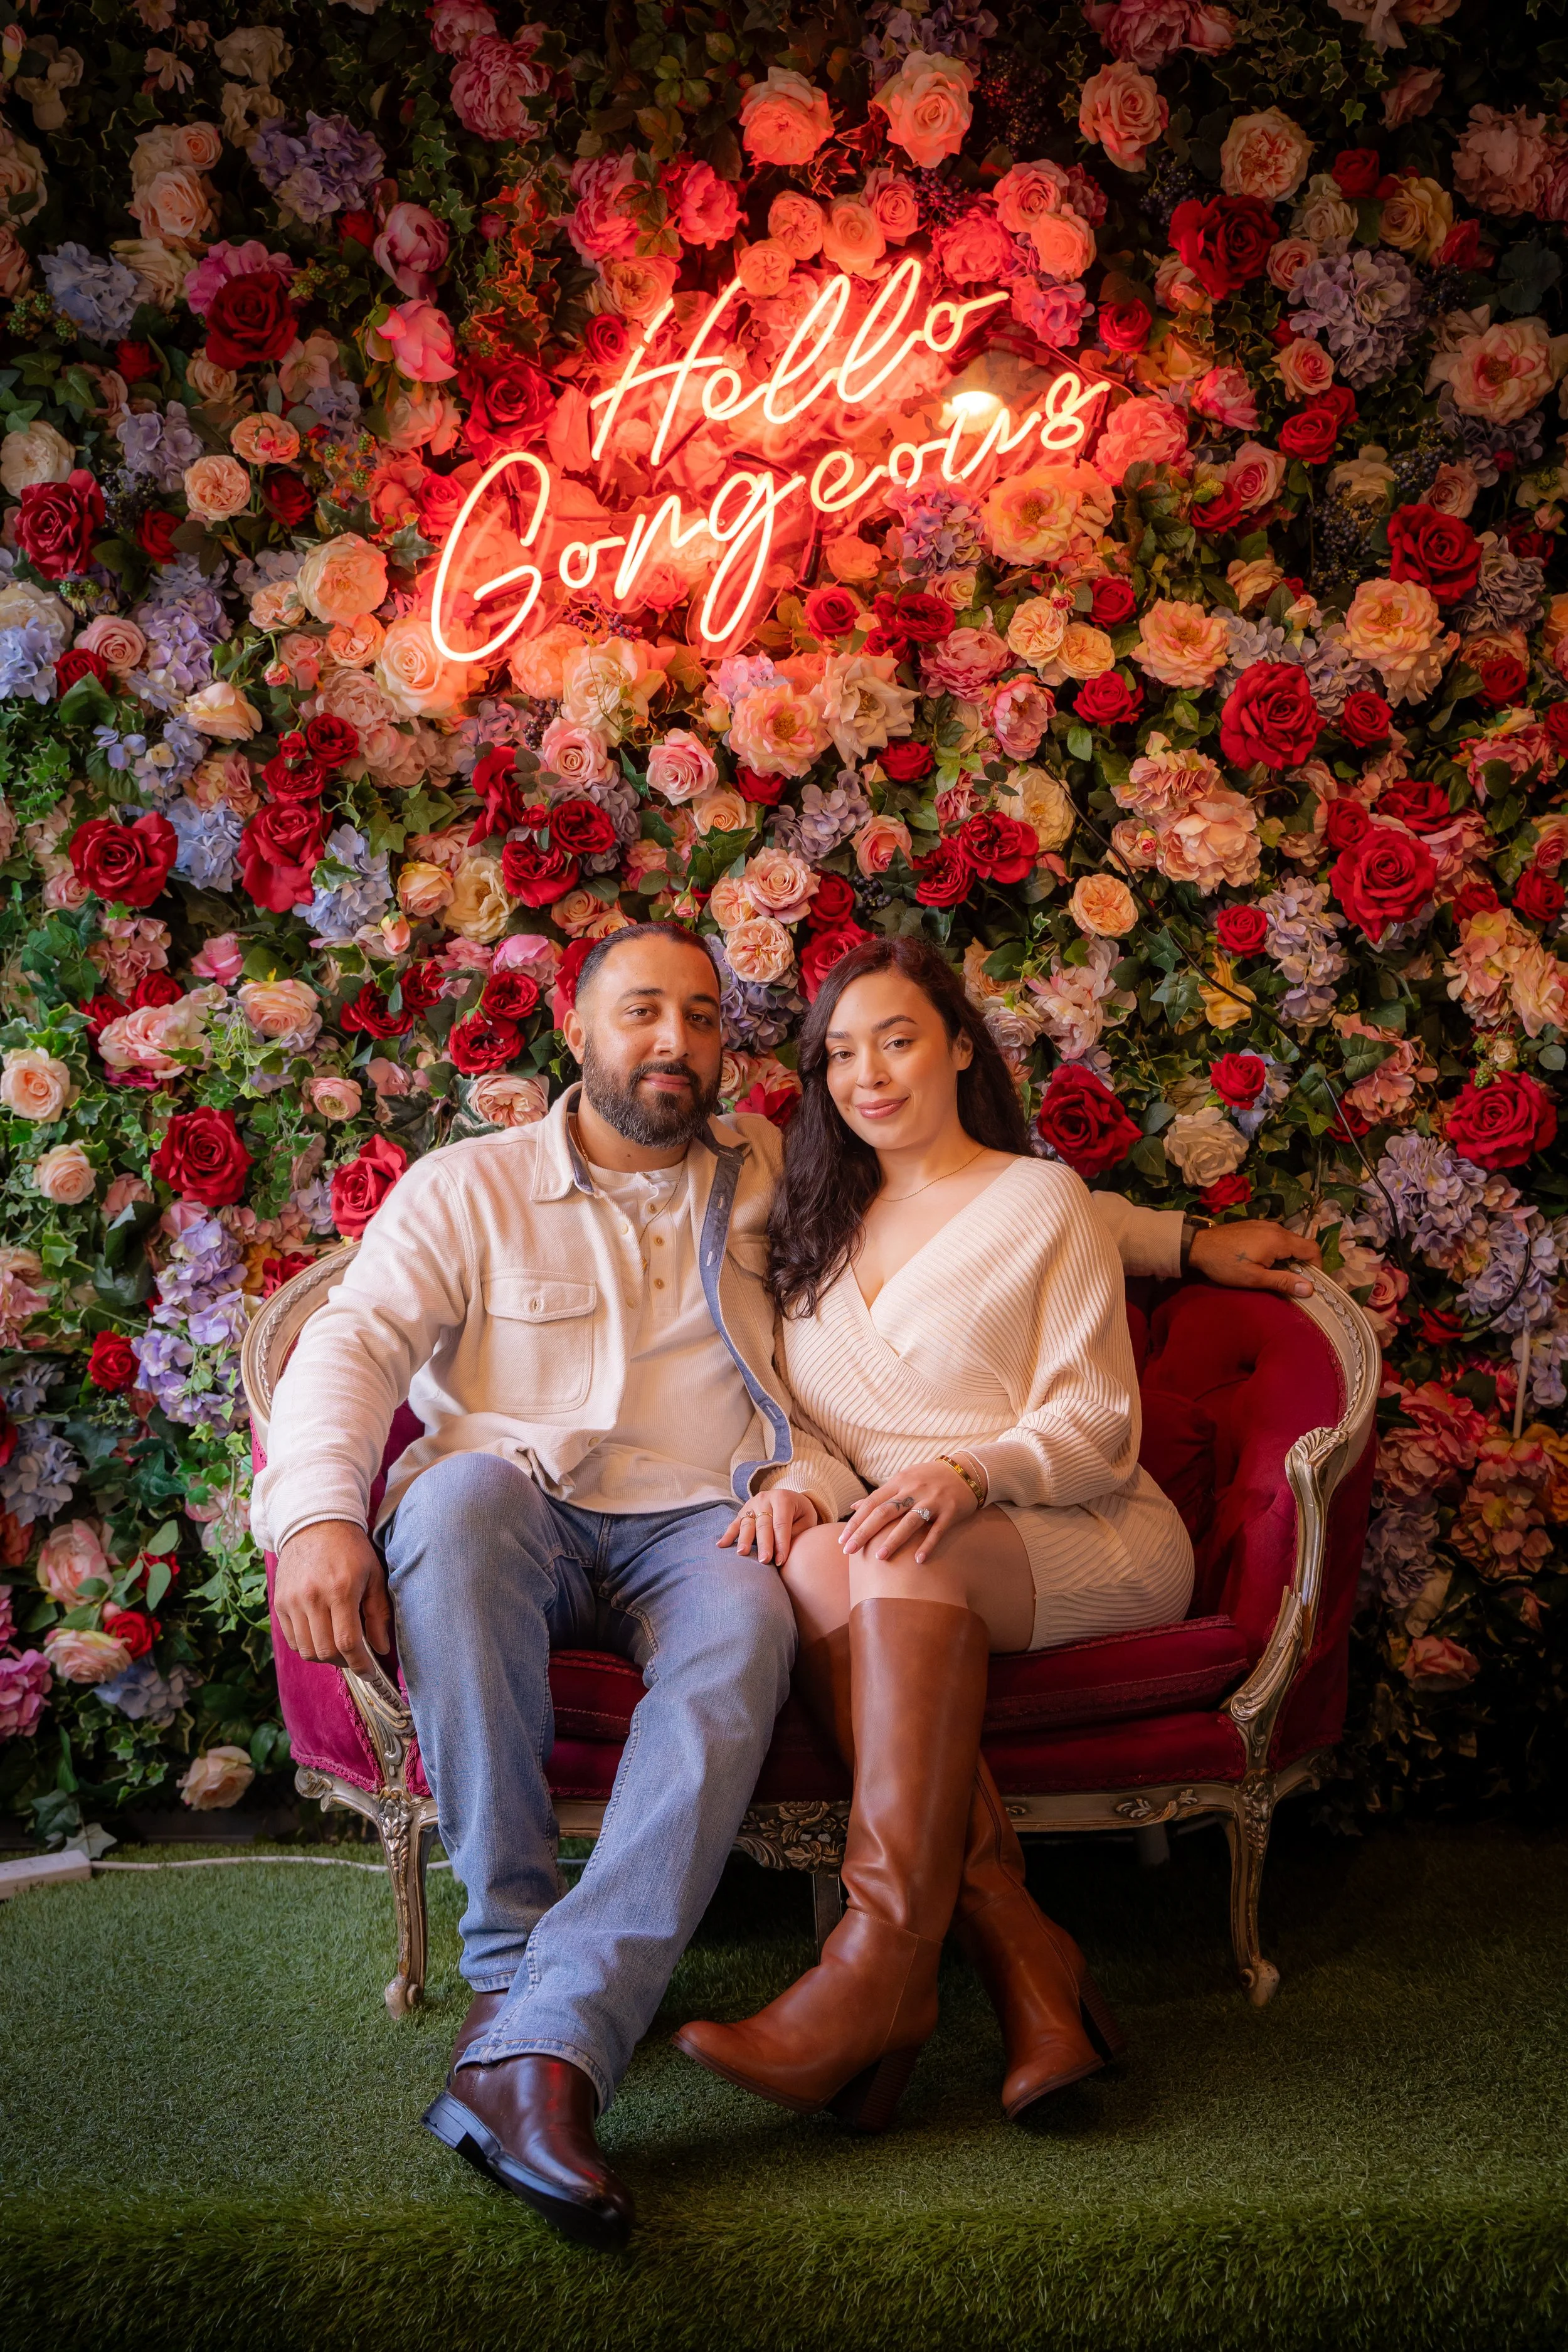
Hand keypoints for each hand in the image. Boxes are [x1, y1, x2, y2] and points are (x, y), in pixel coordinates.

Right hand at [274, 1520, 391, 1674]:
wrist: (315, 1524)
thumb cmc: (351, 1550)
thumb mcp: (374, 1576)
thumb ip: (378, 1613)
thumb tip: (380, 1648)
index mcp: (340, 1590)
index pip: (347, 1642)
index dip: (360, 1664)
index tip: (369, 1672)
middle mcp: (312, 1597)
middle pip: (324, 1651)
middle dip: (344, 1662)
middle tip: (355, 1657)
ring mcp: (292, 1601)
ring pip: (306, 1650)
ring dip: (324, 1657)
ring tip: (338, 1647)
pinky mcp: (279, 1603)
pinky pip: (292, 1640)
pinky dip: (307, 1646)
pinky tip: (321, 1636)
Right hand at [718, 1488, 818, 1565]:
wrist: (789, 1498)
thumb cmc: (800, 1512)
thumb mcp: (807, 1518)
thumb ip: (799, 1531)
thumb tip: (785, 1548)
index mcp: (783, 1499)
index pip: (781, 1524)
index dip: (781, 1543)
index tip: (780, 1561)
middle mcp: (765, 1499)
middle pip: (763, 1524)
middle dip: (763, 1543)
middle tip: (763, 1560)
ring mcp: (751, 1504)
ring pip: (747, 1524)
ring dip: (744, 1540)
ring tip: (742, 1553)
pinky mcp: (743, 1511)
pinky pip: (734, 1524)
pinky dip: (728, 1535)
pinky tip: (721, 1545)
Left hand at [840, 1459, 979, 1566]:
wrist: (967, 1471)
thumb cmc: (930, 1478)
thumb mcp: (904, 1479)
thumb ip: (881, 1494)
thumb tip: (854, 1507)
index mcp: (899, 1482)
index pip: (871, 1503)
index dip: (855, 1522)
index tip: (841, 1540)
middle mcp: (913, 1489)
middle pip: (884, 1512)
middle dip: (865, 1532)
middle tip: (849, 1551)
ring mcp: (933, 1500)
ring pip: (909, 1521)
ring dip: (893, 1540)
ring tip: (879, 1558)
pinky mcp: (950, 1511)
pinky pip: (937, 1530)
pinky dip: (927, 1545)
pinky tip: (918, 1561)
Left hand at [1189, 1219, 1319, 1299]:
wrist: (1197, 1245)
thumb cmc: (1226, 1264)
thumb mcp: (1254, 1278)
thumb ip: (1283, 1282)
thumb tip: (1310, 1289)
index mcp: (1279, 1240)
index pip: (1312, 1249)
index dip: (1317, 1267)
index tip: (1311, 1282)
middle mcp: (1276, 1228)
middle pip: (1301, 1245)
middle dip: (1303, 1264)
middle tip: (1293, 1282)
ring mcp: (1265, 1224)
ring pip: (1289, 1241)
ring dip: (1290, 1257)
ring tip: (1278, 1274)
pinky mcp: (1255, 1225)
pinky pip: (1276, 1237)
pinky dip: (1278, 1250)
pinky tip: (1265, 1262)